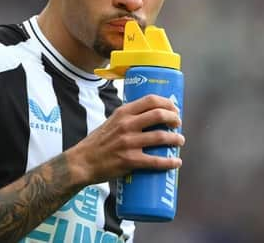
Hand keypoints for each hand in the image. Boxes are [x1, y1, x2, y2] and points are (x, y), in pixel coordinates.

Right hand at [67, 94, 184, 185]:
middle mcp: (126, 125)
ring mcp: (129, 143)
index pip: (150, 100)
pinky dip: (170, 162)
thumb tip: (149, 116)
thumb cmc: (98, 142)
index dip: (167, 103)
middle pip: (159, 115)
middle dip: (174, 119)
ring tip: (180, 141)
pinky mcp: (130, 160)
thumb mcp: (111, 122)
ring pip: (161, 137)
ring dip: (176, 139)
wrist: (83, 162)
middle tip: (178, 124)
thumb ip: (128, 118)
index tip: (174, 108)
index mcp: (122, 113)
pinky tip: (176, 162)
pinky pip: (156, 161)